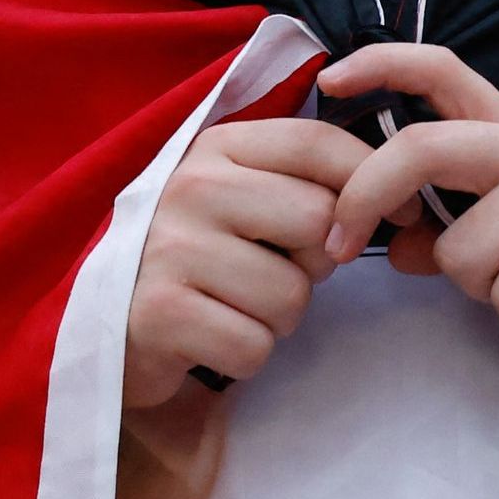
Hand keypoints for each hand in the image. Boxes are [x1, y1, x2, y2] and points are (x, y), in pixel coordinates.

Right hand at [121, 113, 372, 409]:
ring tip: (232, 307)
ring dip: (277, 318)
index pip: (317, 143)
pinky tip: (208, 339)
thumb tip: (396, 190)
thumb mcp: (241, 196)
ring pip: (291, 295)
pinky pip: (254, 345)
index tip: (397, 217)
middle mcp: (187, 188)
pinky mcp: (159, 314)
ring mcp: (168, 249)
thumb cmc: (192, 256)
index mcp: (212, 147)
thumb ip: (304, 179)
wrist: (101, 321)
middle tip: (269, 272)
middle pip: (318, 221)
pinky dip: (243, 355)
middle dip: (313, 264)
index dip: (373, 180)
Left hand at [315, 43, 498, 348]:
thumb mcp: (493, 239)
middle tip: (338, 246)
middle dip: (366, 198)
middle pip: (421, 150)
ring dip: (478, 290)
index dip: (383, 64)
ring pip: (457, 251)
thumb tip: (391, 248)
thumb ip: (438, 232)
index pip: (443, 72)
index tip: (330, 81)